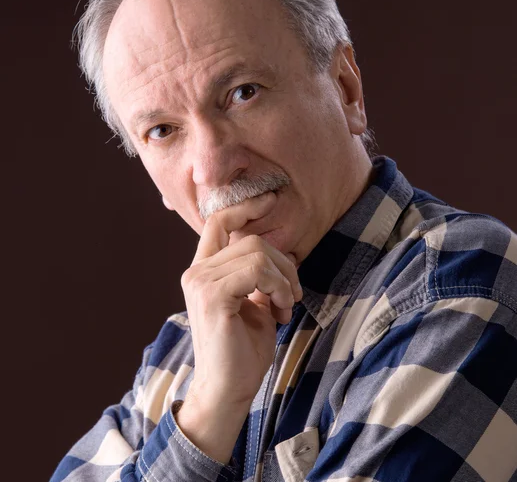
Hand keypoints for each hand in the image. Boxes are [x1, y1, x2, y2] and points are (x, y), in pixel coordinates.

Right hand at [175, 191, 301, 462]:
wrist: (228, 390)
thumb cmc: (242, 350)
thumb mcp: (254, 303)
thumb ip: (258, 275)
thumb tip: (279, 254)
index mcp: (203, 271)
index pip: (218, 221)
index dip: (245, 206)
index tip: (270, 198)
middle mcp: (196, 272)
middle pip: (249, 239)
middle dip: (283, 262)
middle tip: (293, 294)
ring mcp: (201, 283)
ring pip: (256, 252)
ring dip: (283, 278)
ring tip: (287, 305)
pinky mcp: (212, 296)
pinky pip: (257, 271)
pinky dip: (279, 286)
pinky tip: (281, 310)